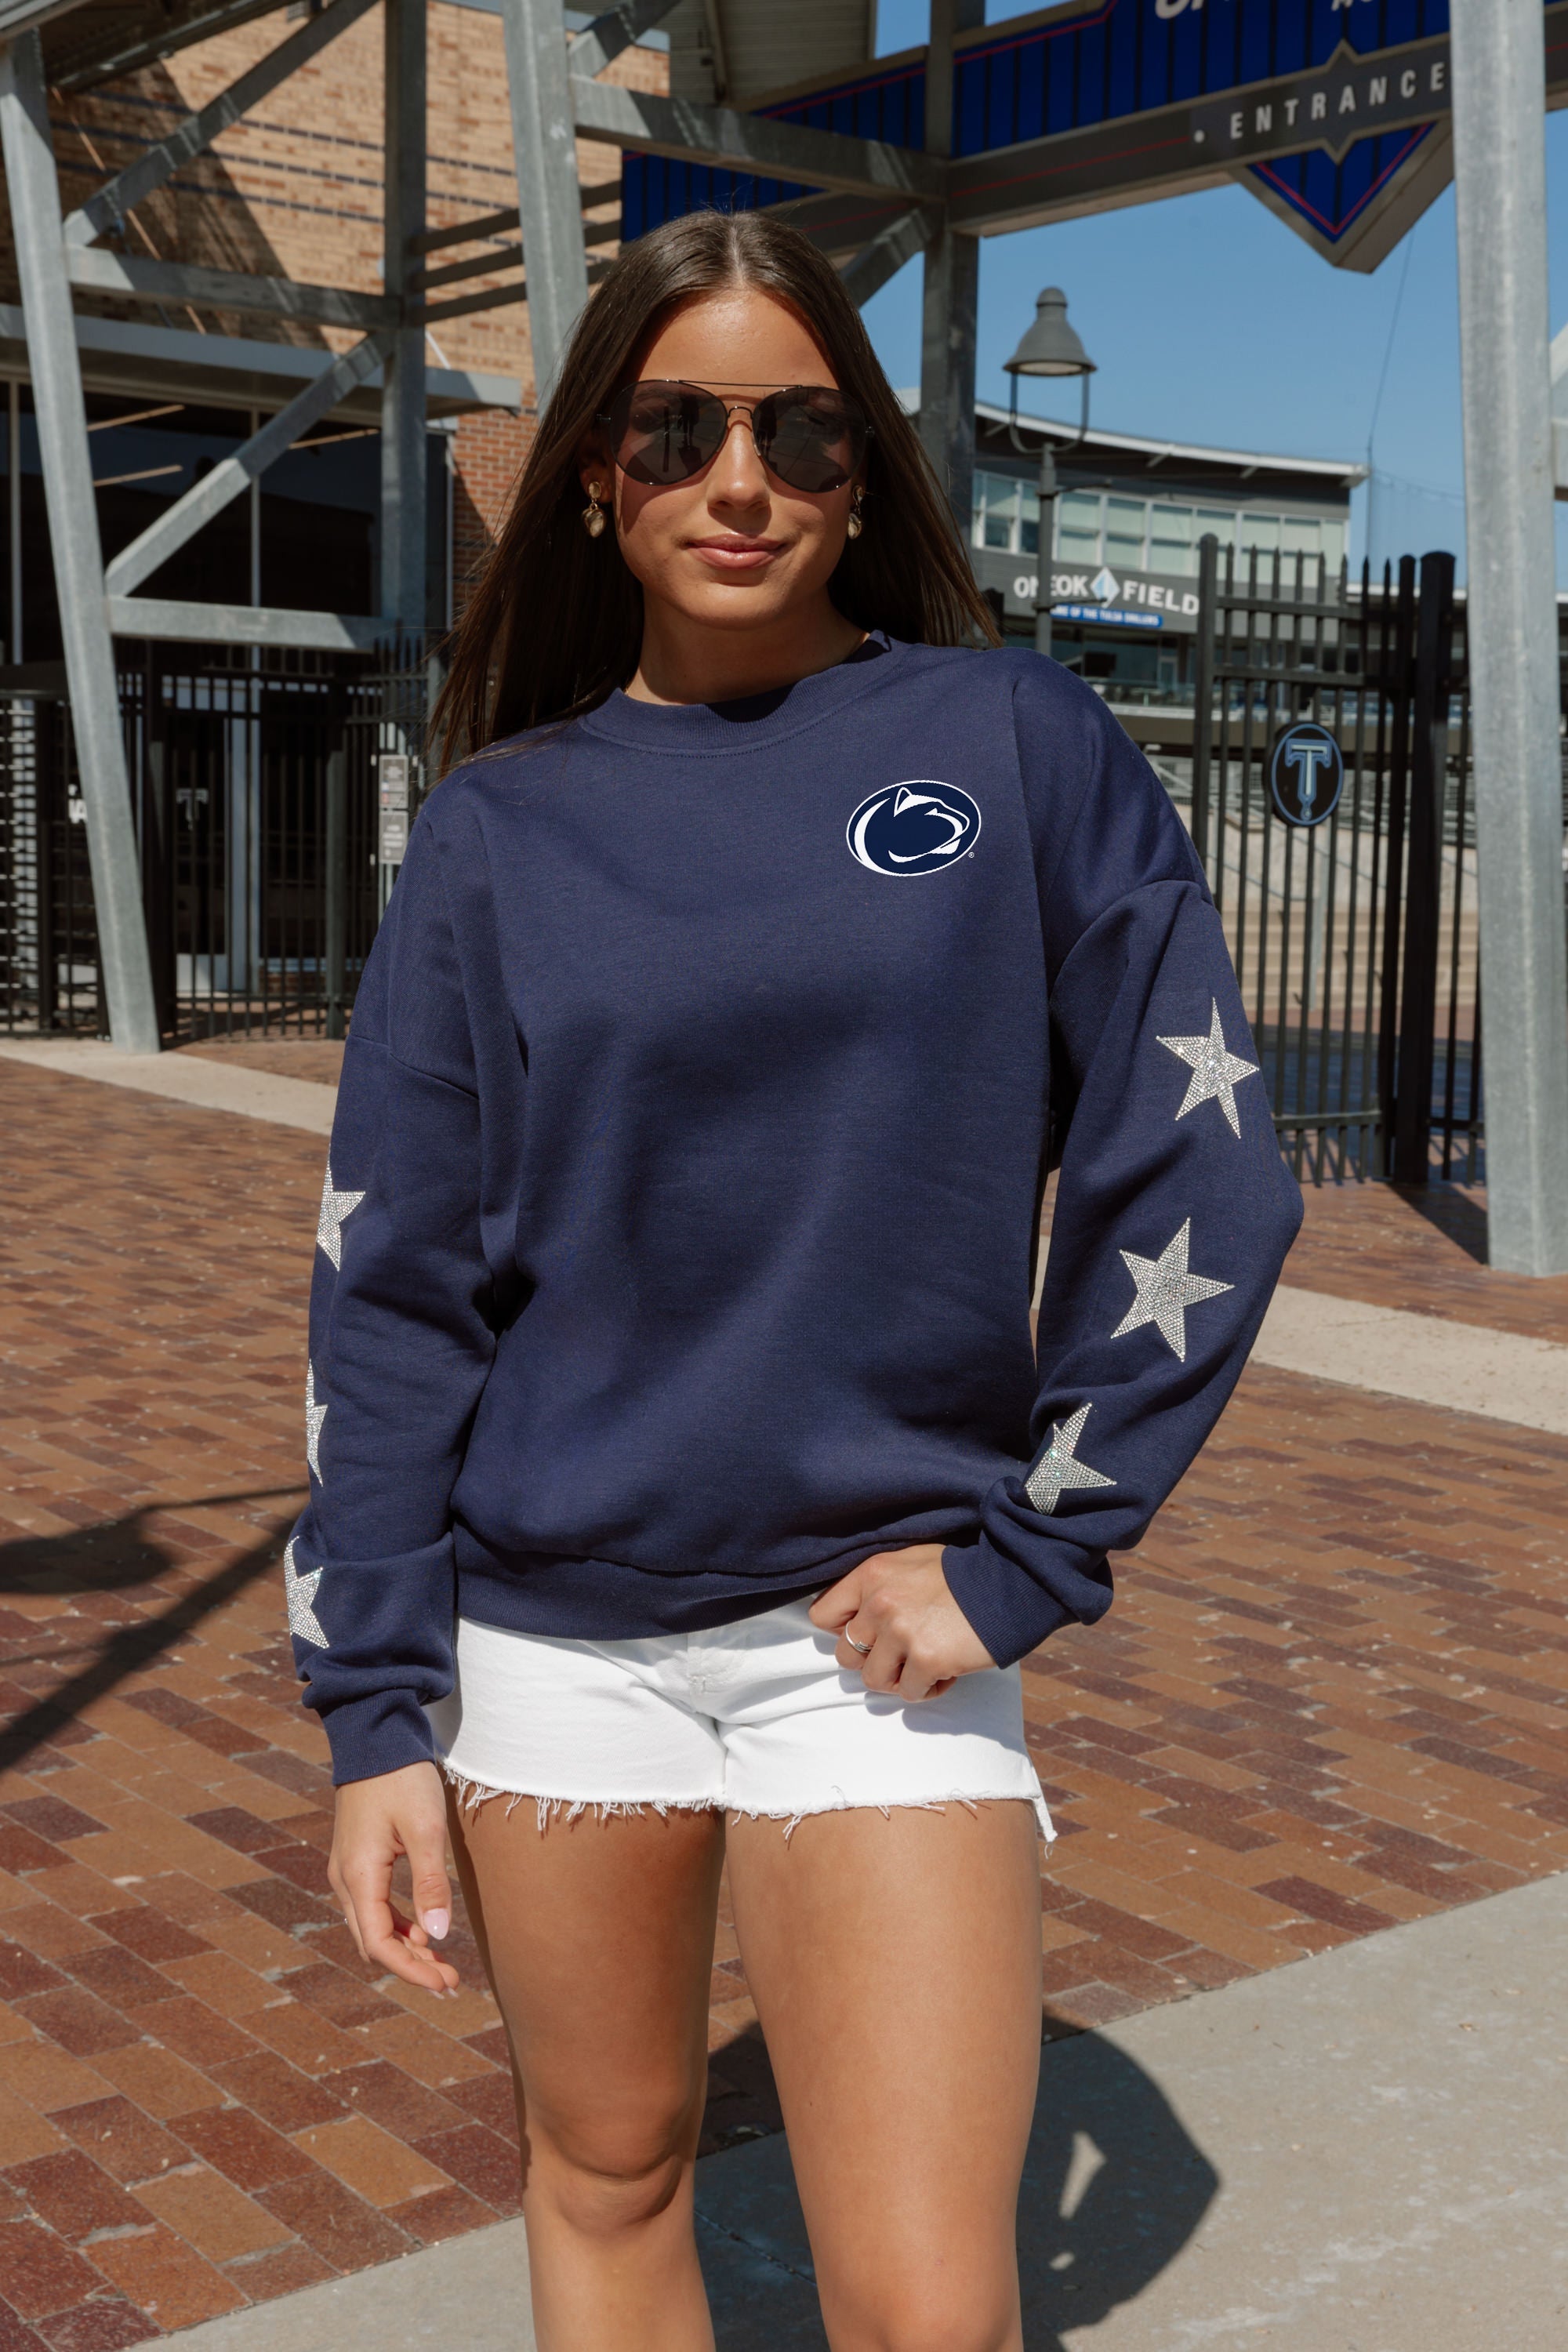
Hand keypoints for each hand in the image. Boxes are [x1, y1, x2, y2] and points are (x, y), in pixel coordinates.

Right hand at [329, 1761, 461, 1996]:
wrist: (376, 1737)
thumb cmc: (403, 1779)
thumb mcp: (426, 1829)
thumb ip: (431, 1883)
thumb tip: (437, 1937)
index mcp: (358, 1875)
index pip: (380, 1944)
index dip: (411, 1971)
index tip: (445, 1985)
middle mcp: (344, 1879)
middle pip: (372, 1943)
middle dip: (410, 1967)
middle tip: (451, 1981)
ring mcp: (346, 1869)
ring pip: (371, 1927)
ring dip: (404, 1949)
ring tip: (442, 1963)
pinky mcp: (356, 1860)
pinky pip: (372, 1907)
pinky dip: (396, 1925)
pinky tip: (422, 1930)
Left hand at [809, 1545, 996, 1702]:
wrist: (1007, 1583)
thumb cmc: (961, 1574)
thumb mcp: (912, 1562)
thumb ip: (880, 1585)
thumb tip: (855, 1617)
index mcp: (872, 1575)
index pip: (823, 1615)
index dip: (843, 1631)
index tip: (867, 1635)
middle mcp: (879, 1603)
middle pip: (846, 1654)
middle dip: (872, 1659)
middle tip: (900, 1654)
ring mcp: (901, 1632)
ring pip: (872, 1680)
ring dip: (897, 1678)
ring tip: (923, 1664)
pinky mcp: (926, 1659)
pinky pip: (909, 1692)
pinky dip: (927, 1688)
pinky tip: (945, 1671)